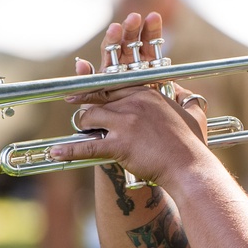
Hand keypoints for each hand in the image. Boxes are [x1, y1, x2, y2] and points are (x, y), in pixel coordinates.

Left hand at [52, 12, 209, 187]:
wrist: (190, 167)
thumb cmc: (193, 144)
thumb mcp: (192, 112)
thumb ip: (184, 97)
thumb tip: (181, 90)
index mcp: (148, 93)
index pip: (115, 81)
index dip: (97, 81)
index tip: (85, 82)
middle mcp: (134, 102)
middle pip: (99, 96)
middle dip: (83, 99)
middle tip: (70, 100)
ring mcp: (126, 122)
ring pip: (90, 117)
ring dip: (81, 124)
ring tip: (78, 129)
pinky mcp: (120, 143)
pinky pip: (87, 146)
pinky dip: (69, 150)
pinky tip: (54, 152)